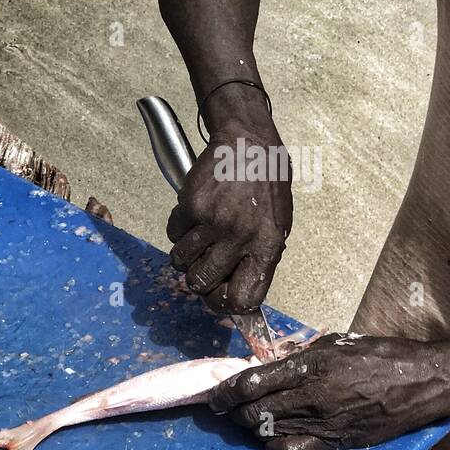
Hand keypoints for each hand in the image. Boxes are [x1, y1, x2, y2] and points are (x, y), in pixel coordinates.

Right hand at [166, 101, 291, 315]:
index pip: (243, 299)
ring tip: (197, 239)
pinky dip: (178, 229)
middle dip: (196, 281)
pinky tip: (193, 215)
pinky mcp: (192, 205)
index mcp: (267, 247)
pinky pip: (173, 233)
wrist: (250, 145)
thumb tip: (235, 293)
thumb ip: (258, 258)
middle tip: (199, 267)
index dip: (224, 304)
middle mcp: (240, 238)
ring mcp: (214, 221)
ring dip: (184, 255)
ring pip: (181, 261)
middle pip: (202, 283)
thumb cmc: (267, 187)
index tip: (218, 297)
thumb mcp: (277, 226)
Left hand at [208, 333, 449, 449]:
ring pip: (267, 434)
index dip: (227, 391)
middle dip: (234, 412)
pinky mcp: (336, 443)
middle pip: (253, 412)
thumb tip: (273, 365)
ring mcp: (324, 422)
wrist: (424, 381)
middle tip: (230, 409)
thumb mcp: (339, 343)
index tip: (219, 394)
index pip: (252, 382)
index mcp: (311, 365)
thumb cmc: (384, 356)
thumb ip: (304, 356)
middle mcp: (312, 395)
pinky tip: (276, 441)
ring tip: (252, 423)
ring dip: (253, 430)